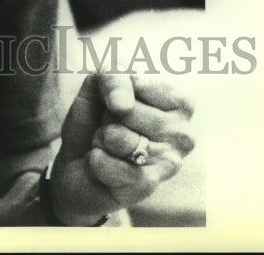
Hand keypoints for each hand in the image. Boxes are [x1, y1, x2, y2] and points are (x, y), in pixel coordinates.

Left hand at [50, 73, 194, 224]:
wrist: (80, 165)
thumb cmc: (97, 120)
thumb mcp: (100, 85)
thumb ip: (114, 78)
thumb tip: (123, 105)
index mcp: (179, 101)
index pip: (136, 80)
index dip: (113, 89)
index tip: (116, 101)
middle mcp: (183, 133)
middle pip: (127, 110)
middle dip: (107, 117)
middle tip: (111, 128)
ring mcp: (169, 162)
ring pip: (117, 137)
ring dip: (101, 139)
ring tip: (109, 147)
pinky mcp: (147, 186)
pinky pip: (104, 162)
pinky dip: (94, 161)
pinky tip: (106, 169)